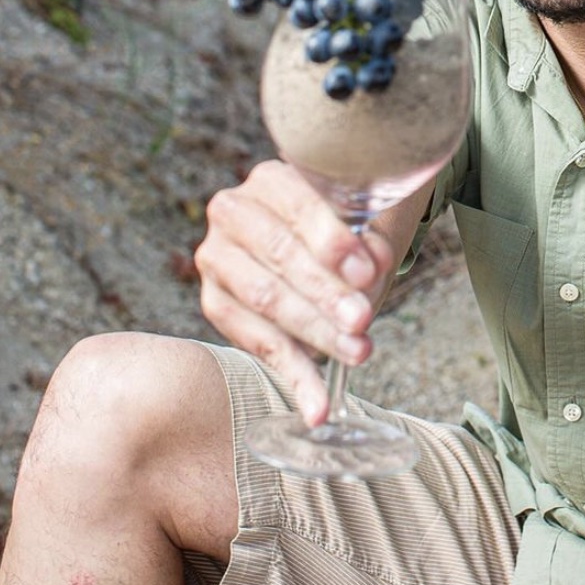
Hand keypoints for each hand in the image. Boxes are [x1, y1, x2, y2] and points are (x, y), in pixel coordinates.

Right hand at [195, 159, 388, 422]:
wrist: (306, 244)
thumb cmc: (341, 233)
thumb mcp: (362, 229)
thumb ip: (369, 245)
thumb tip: (371, 269)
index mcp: (271, 178)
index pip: (300, 207)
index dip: (333, 241)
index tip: (366, 273)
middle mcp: (233, 211)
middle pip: (281, 256)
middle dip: (325, 293)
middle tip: (363, 321)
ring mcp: (216, 257)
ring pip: (266, 300)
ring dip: (315, 333)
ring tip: (358, 354)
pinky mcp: (214, 302)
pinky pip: (255, 342)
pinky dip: (293, 375)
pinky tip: (319, 406)